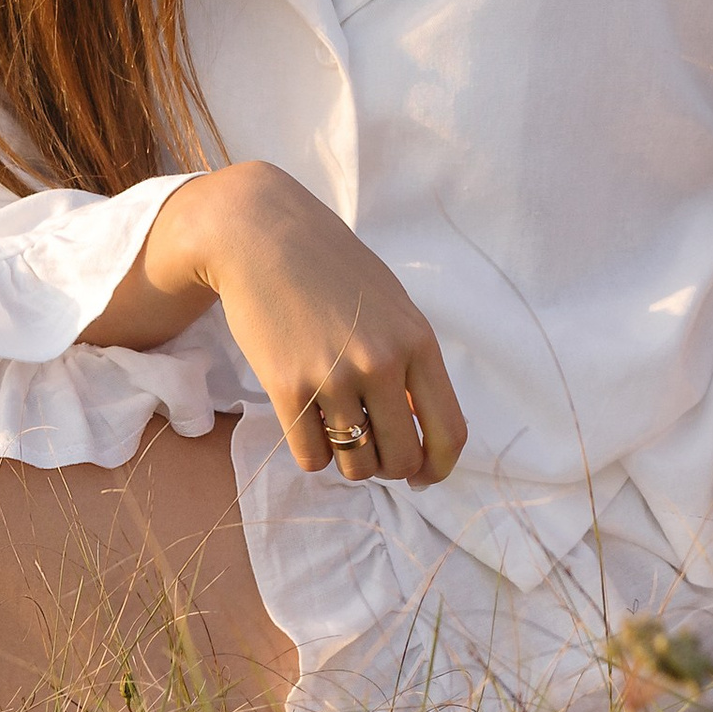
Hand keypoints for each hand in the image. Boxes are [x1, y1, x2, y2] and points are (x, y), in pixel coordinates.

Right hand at [127, 163, 469, 487]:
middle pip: (400, 459)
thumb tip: (418, 429)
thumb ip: (410, 363)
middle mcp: (382, 363)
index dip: (438, 467)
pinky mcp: (287, 388)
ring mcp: (334, 377)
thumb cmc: (332, 269)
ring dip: (349, 461)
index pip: (449, 432)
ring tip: (338, 428)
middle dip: (388, 467)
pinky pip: (311, 457)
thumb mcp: (392, 306)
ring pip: (355, 465)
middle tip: (372, 449)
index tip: (422, 476)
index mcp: (418, 342)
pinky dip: (312, 451)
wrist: (263, 236)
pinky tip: (307, 421)